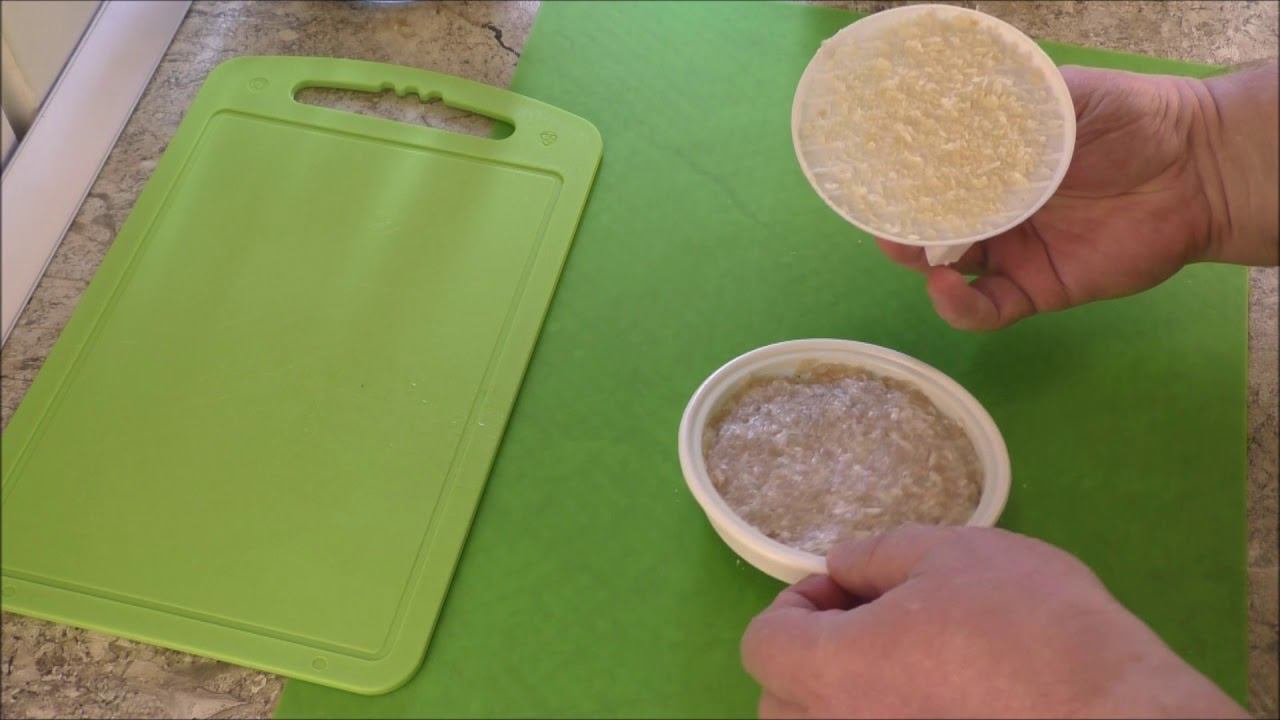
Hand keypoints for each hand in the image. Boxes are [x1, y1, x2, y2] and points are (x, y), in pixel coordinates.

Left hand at [741, 525, 1245, 718]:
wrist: (1117, 714)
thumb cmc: (1033, 627)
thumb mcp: (952, 555)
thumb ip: (876, 557)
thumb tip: (842, 567)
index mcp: (833, 672)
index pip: (762, 645)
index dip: (795, 605)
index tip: (844, 589)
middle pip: (780, 698)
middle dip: (810, 653)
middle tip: (873, 622)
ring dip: (841, 695)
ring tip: (904, 664)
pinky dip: (883, 717)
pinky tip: (936, 699)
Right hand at [879, 65, 1275, 330]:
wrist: (1194, 165)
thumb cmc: (1130, 118)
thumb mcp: (1060, 94)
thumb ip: (1009, 102)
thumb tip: (945, 102)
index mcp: (992, 165)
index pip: (932, 179)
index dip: (902, 184)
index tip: (874, 181)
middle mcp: (995, 211)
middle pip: (931, 228)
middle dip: (902, 228)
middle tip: (884, 222)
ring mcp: (1013, 252)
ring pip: (948, 270)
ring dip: (921, 264)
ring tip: (912, 251)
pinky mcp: (1035, 289)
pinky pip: (986, 309)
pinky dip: (958, 307)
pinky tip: (947, 286)